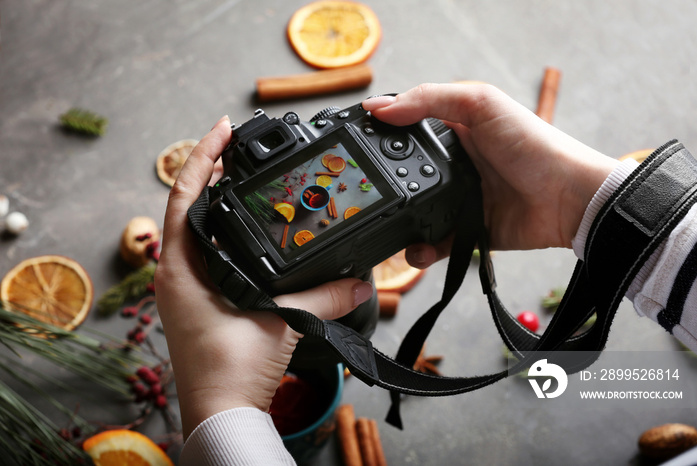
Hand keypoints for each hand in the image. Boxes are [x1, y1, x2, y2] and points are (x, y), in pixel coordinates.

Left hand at [155, 116, 373, 437]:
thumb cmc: (230, 373)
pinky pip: (207, 253)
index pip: (185, 196)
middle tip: (239, 148)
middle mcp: (175, 274)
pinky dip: (226, 232)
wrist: (221, 415)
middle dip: (212, 172)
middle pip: (189, 206)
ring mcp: (184, 289)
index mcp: (181, 270)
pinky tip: (248, 232)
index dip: (203, 156)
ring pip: (197, 230)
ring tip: (244, 179)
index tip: (223, 128)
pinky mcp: (199, 303)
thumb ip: (323, 297)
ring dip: (217, 201)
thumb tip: (360, 281)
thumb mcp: (280, 325)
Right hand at [363, 83, 618, 266]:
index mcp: (454, 129)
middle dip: (384, 187)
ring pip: (414, 213)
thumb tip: (379, 106)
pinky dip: (421, 250)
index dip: (382, 136)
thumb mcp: (481, 104)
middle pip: (405, 176)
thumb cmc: (534, 144)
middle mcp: (454, 165)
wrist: (570, 198)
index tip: (355, 146)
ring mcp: (459, 200)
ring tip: (385, 226)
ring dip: (398, 223)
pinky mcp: (468, 231)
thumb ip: (428, 100)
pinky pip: (434, 243)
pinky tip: (417, 250)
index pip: (407, 130)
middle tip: (364, 194)